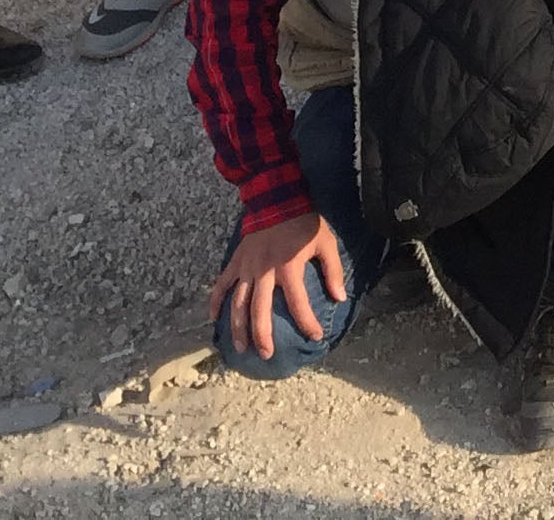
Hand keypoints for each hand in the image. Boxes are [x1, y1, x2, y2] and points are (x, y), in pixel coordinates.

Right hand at [209, 211, 345, 362]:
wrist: (277, 199)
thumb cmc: (304, 223)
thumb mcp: (325, 243)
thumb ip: (333, 271)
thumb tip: (340, 298)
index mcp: (289, 268)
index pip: (299, 303)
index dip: (307, 322)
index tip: (314, 337)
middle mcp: (265, 271)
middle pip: (260, 310)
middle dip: (263, 335)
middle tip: (266, 355)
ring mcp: (247, 268)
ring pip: (238, 303)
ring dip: (238, 327)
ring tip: (241, 348)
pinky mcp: (236, 262)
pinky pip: (221, 285)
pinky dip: (215, 301)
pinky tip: (213, 319)